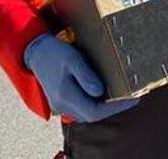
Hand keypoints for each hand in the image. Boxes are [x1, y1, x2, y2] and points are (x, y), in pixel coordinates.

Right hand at [24, 34, 139, 122]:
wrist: (34, 52)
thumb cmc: (54, 53)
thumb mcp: (72, 59)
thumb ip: (86, 76)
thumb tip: (100, 92)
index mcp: (66, 95)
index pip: (95, 112)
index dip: (116, 108)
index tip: (133, 99)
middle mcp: (63, 104)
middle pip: (93, 115)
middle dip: (114, 108)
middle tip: (132, 97)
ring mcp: (61, 104)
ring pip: (87, 113)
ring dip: (105, 107)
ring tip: (123, 95)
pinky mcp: (61, 100)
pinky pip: (82, 107)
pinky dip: (96, 103)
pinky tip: (106, 93)